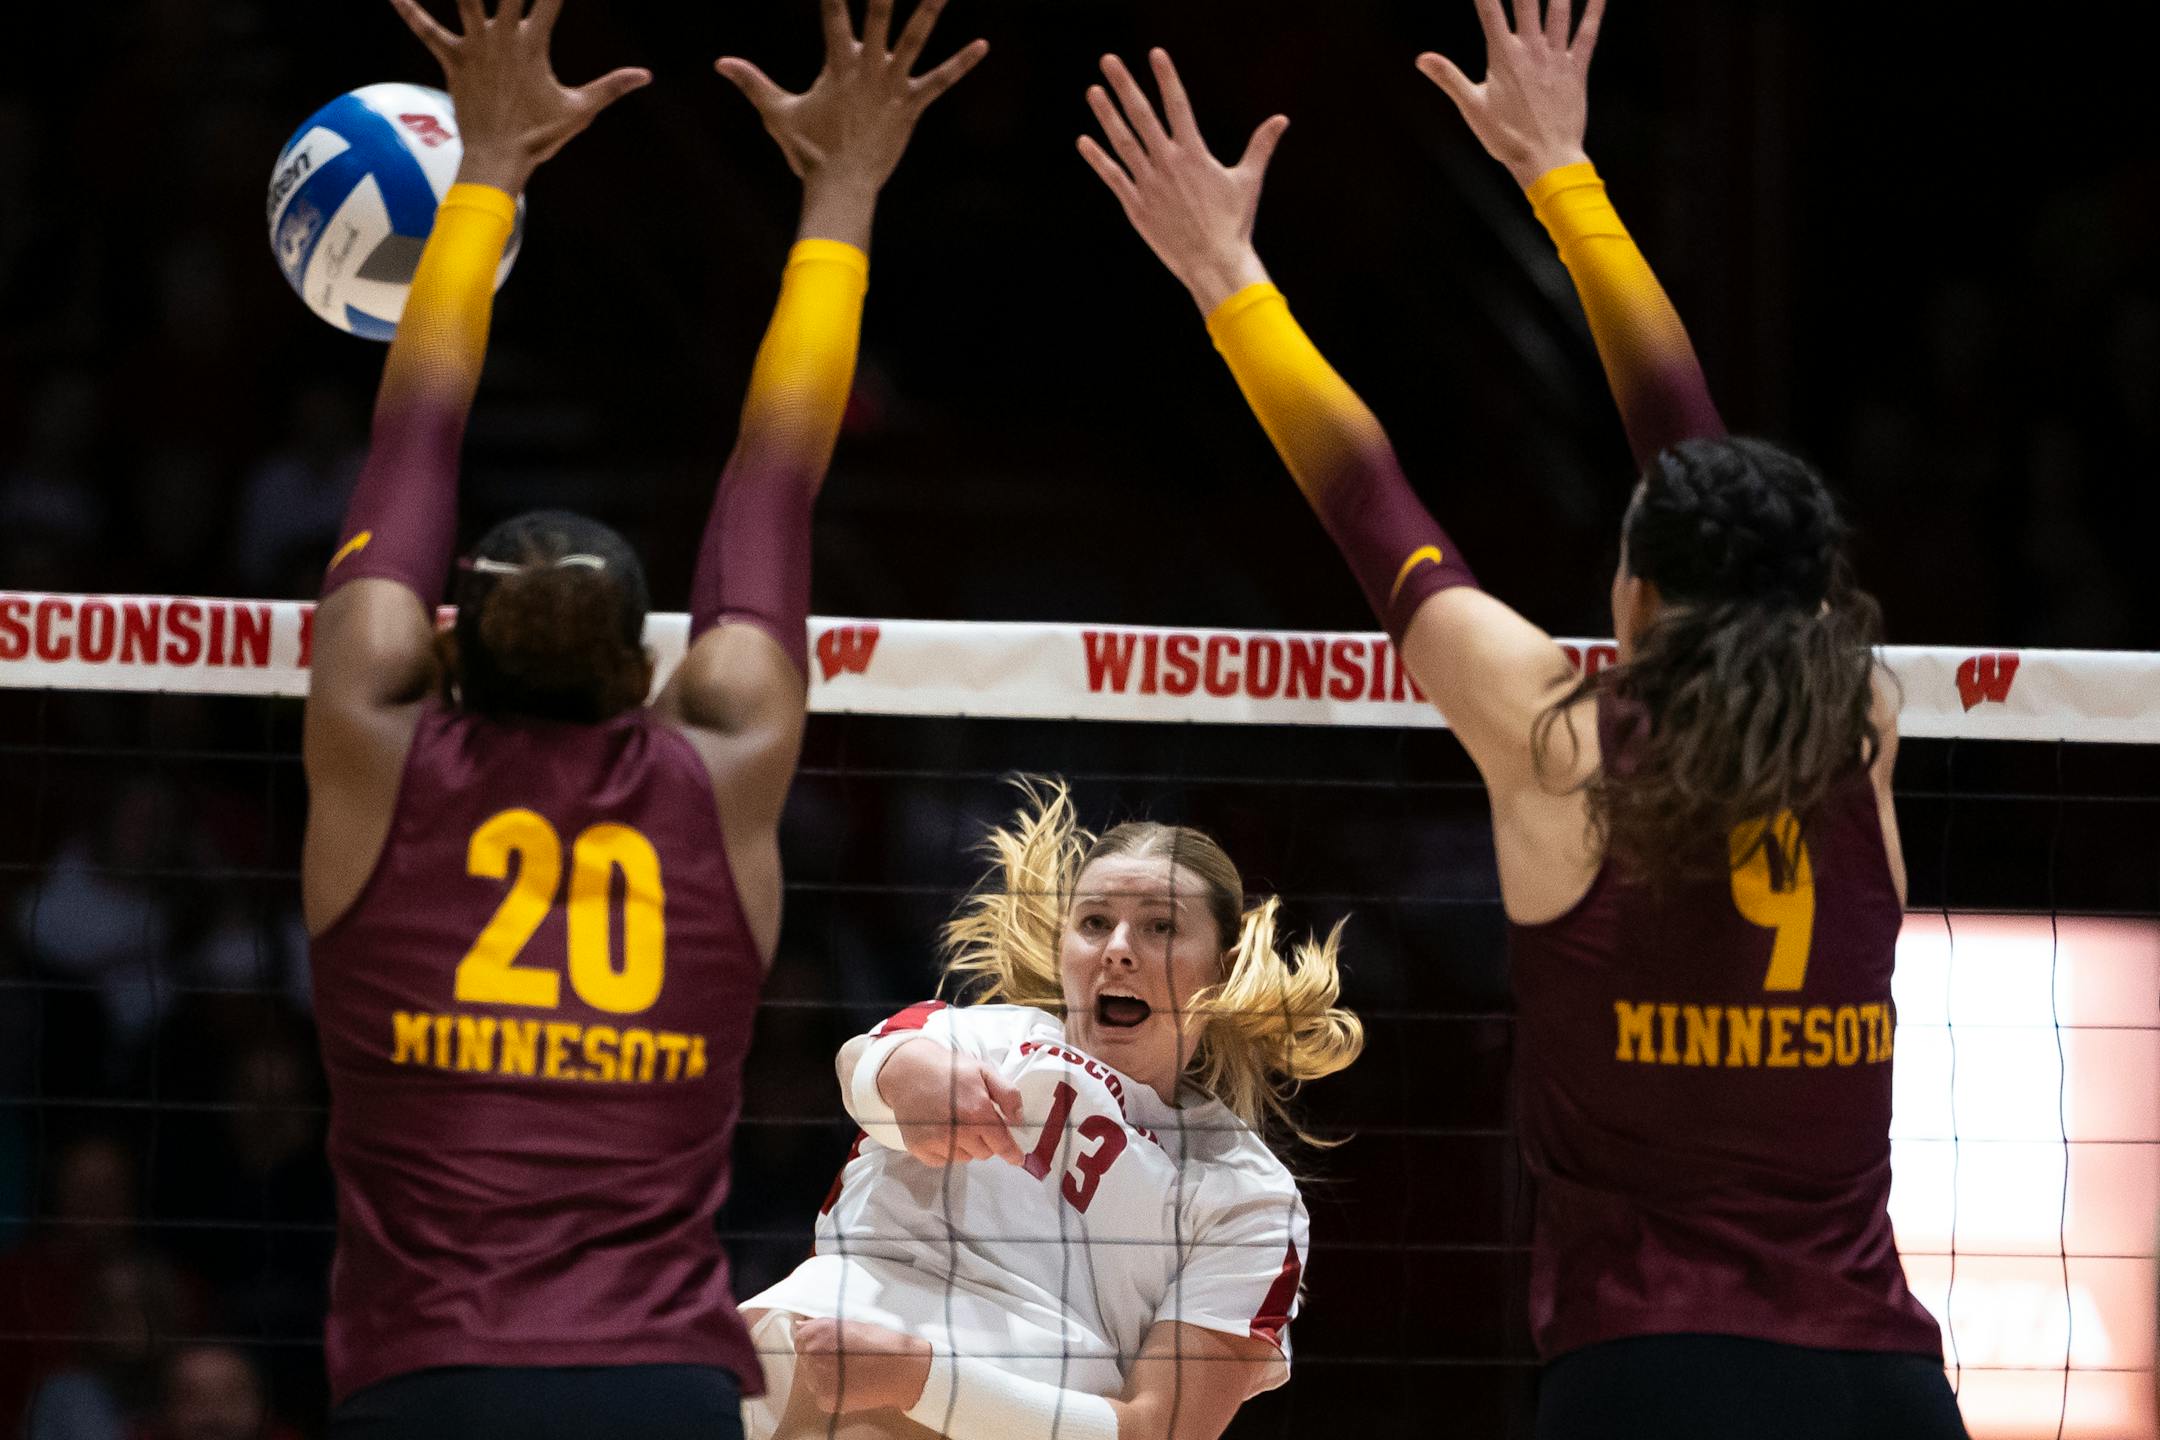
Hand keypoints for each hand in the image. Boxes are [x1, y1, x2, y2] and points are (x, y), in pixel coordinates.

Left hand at [388, 0, 649, 194]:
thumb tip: (646, 75)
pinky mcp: (453, 60)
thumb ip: (612, 86)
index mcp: (535, 45)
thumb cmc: (540, 137)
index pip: (550, 1)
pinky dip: (410, 12)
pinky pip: (427, 31)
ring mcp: (476, 46)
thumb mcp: (581, 110)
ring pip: (466, 0)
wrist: (498, 158)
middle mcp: (504, 38)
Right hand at [716, 0, 986, 229]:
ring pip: (916, 38)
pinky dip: (962, 64)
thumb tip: (719, 62)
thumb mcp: (777, 113)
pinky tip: (983, 45)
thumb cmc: (808, 152)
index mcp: (837, 64)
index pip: (833, 12)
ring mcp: (892, 85)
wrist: (842, 187)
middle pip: (878, 14)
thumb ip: (752, 82)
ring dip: (931, 9)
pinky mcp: (912, 106)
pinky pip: (941, 80)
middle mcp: (867, 67)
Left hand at [794, 1318, 933, 1415]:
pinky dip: (833, 1393)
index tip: (829, 1348)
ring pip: (812, 1379)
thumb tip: (800, 1326)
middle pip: (805, 1360)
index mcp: (819, 1331)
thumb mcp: (851, 1325)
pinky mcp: (825, 1399)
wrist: (901, 1369)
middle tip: (845, 1362)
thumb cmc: (881, 1344)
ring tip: (851, 1374)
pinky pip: (821, 1395)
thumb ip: (821, 1326)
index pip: (800, 1340)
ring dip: (825, 1377)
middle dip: (820, 1361)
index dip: (815, 1344)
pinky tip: (852, 1385)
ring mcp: (817, 1378)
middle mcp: (813, 1353)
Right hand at [876, 1039, 1024, 1165]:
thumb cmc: (949, 1070)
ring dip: (966, 1145)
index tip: (1017, 1159)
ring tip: (955, 1122)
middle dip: (986, 1140)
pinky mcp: (920, 1149)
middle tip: (974, 1119)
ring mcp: (937, 1142)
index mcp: (977, 1112)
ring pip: (965, 1158)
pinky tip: (940, 1130)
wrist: (908, 1071)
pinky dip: (947, 1150)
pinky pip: (944, 1161)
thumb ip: (1008, 1094)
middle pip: (984, 1153)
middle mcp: (958, 1132)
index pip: (1001, 1144)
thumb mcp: (984, 1071)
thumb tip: (1019, 1119)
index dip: (1012, 1153)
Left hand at [1077, 49, 1284, 314]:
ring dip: (1106, 115)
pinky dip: (1098, 158)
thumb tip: (1282, 118)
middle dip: (1125, 86)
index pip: (1178, 105)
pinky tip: (1084, 140)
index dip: (1166, 77)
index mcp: (1194, 154)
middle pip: (1142, 116)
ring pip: (1123, 142)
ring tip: (1092, 90)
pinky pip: (1113, 177)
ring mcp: (1149, 185)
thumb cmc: (1233, 224)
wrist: (1214, 264)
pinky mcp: (1136, 207)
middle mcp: (1168, 164)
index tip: (1155, 53)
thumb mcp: (1248, 181)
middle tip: (1108, 60)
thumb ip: (1261, 146)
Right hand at [1417, 0, 1605, 190]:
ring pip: (1559, 9)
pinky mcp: (1576, 69)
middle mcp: (1530, 49)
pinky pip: (1588, 32)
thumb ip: (1449, 78)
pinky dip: (1594, 9)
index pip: (1489, 10)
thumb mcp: (1472, 108)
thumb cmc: (1506, 139)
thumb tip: (1422, 58)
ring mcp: (1555, 57)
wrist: (1546, 159)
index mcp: (1503, 56)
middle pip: (1526, 1)